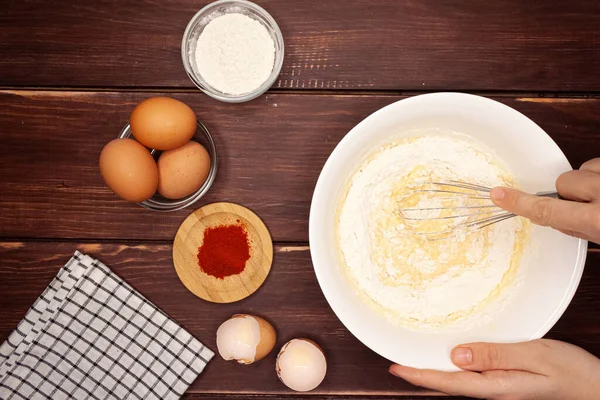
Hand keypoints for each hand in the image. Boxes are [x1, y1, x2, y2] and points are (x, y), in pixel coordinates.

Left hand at [389, 339, 599, 398]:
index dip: (419, 375)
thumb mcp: (534, 355)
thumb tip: (457, 355)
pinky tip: (449, 358)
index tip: (395, 368)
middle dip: (421, 374)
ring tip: (413, 358)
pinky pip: (472, 376)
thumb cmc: (571, 371)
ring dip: (435, 371)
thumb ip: (495, 355)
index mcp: (496, 387)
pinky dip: (453, 367)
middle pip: (448, 384)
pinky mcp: (505, 383)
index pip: (448, 382)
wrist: (595, 386)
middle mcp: (494, 391)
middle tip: (395, 361)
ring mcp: (499, 389)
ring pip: (458, 380)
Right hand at [490, 158, 599, 243]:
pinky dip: (598, 173)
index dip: (519, 203)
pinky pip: (598, 163)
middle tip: (586, 206)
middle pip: (563, 183)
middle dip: (569, 193)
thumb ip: (578, 228)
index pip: (546, 210)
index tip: (499, 196)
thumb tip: (556, 217)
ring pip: (583, 169)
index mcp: (597, 219)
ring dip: (588, 181)